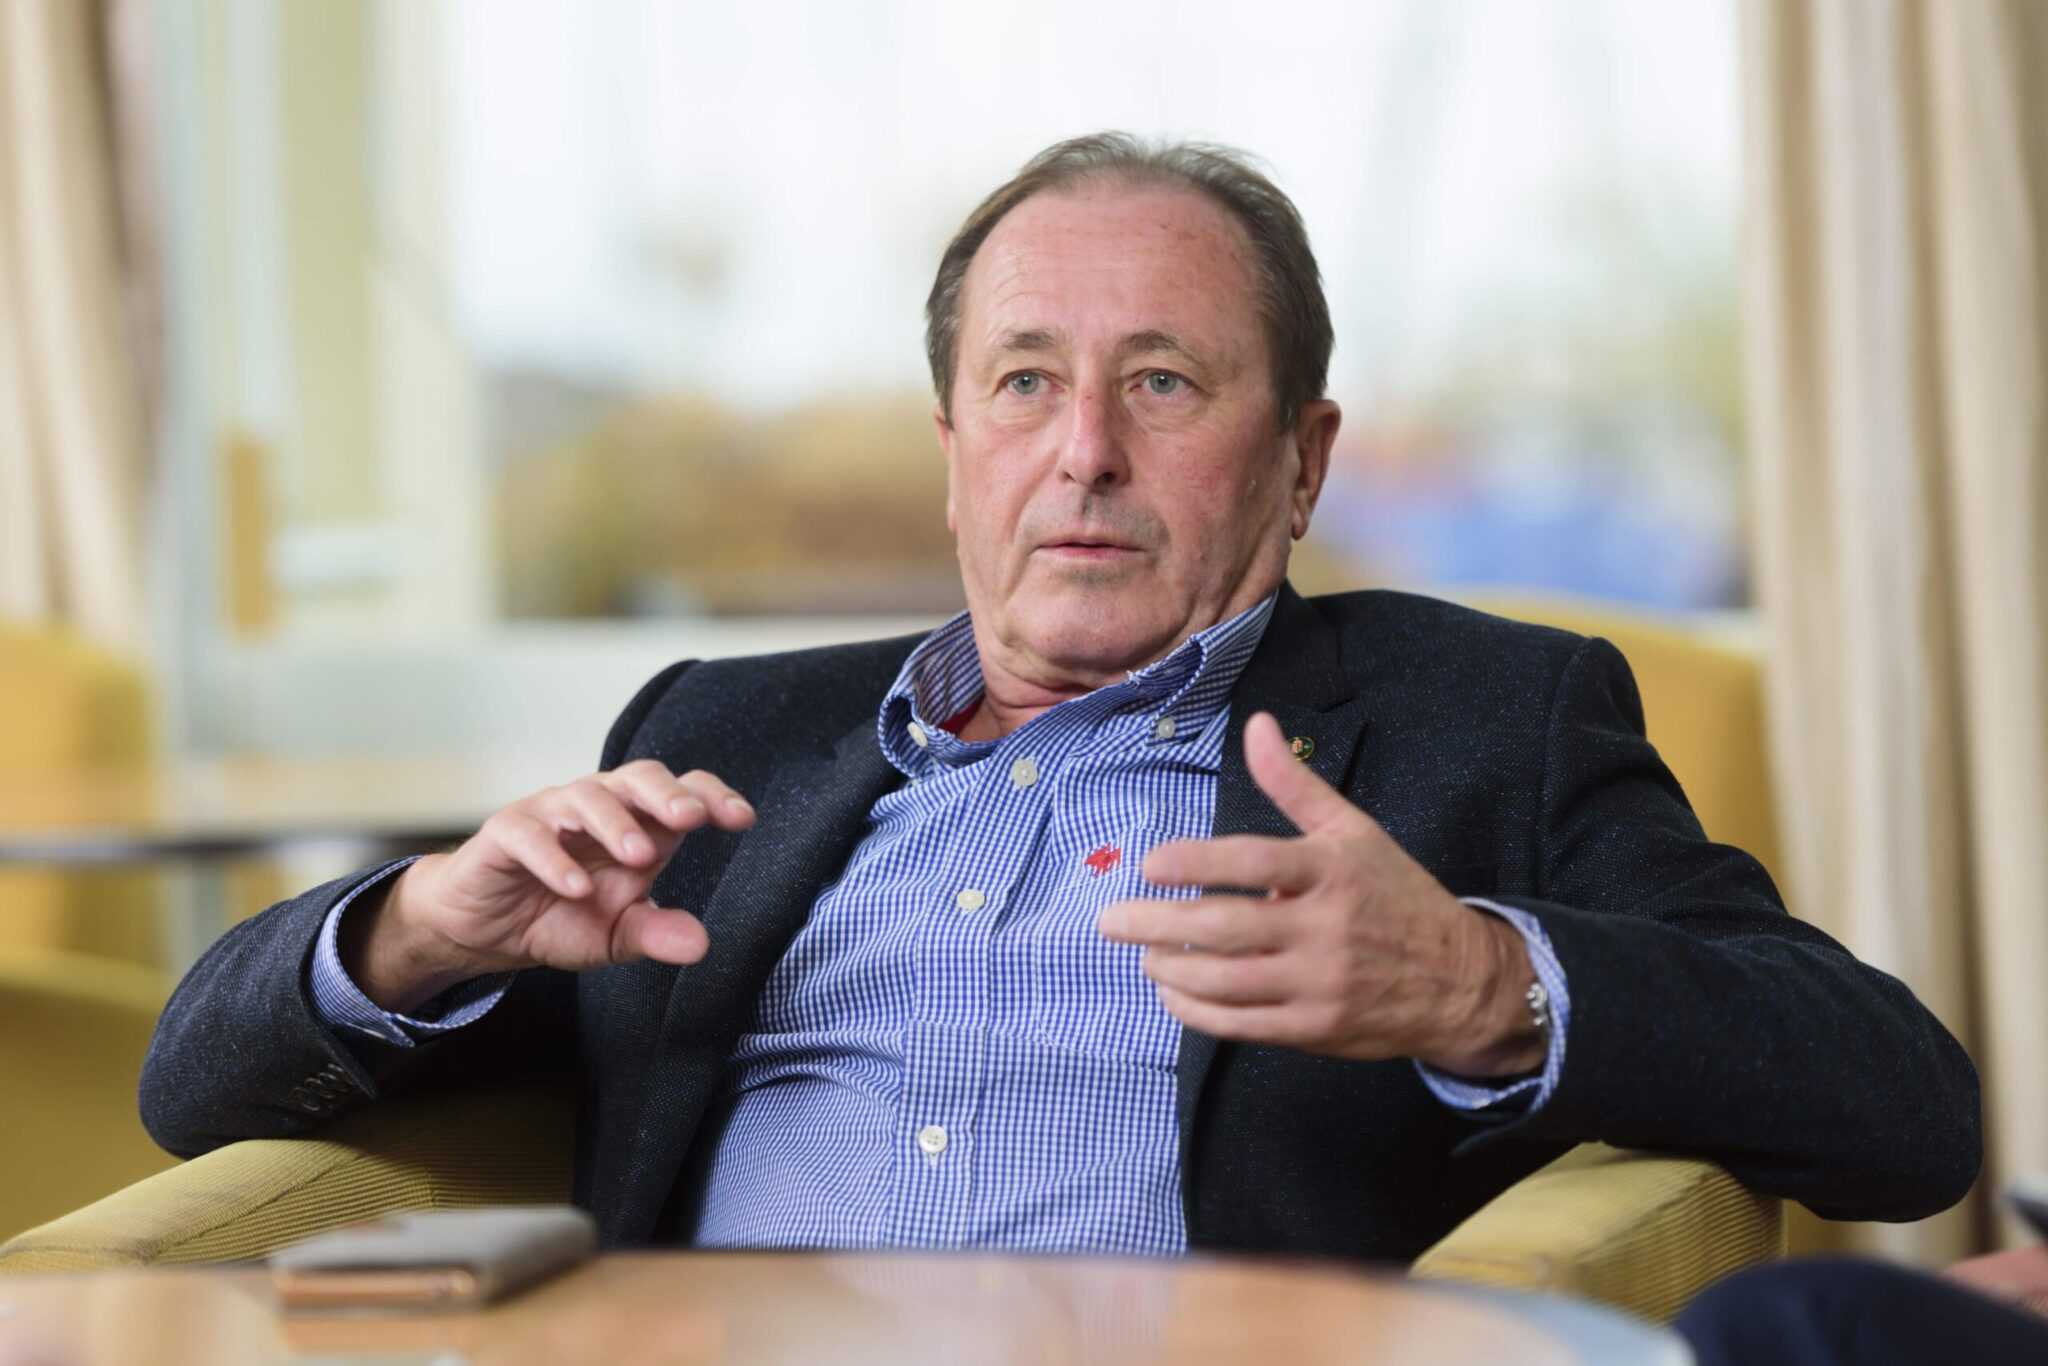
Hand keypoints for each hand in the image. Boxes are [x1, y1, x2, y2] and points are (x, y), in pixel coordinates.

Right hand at [343, 760, 754, 1010]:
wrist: (485, 929)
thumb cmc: (559, 917)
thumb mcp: (613, 935)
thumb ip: (654, 933)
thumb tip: (701, 945)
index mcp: (638, 825)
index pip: (681, 792)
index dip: (713, 796)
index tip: (743, 819)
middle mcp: (599, 808)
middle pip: (638, 778)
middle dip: (667, 794)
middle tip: (691, 819)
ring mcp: (552, 813)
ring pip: (587, 796)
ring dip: (616, 824)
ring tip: (639, 856)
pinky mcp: (507, 830)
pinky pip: (531, 834)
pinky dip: (555, 858)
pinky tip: (576, 886)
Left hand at [1096, 711, 1542, 1075]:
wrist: (1458, 980)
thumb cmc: (1394, 894)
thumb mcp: (1353, 830)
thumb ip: (1294, 784)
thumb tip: (1256, 723)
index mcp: (1332, 871)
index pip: (1254, 863)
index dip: (1196, 863)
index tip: (1150, 864)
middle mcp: (1325, 928)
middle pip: (1227, 928)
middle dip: (1159, 925)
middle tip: (1110, 921)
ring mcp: (1319, 983)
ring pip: (1227, 981)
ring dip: (1172, 969)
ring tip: (1142, 952)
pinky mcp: (1314, 1029)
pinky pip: (1242, 1023)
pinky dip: (1197, 1010)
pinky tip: (1172, 991)